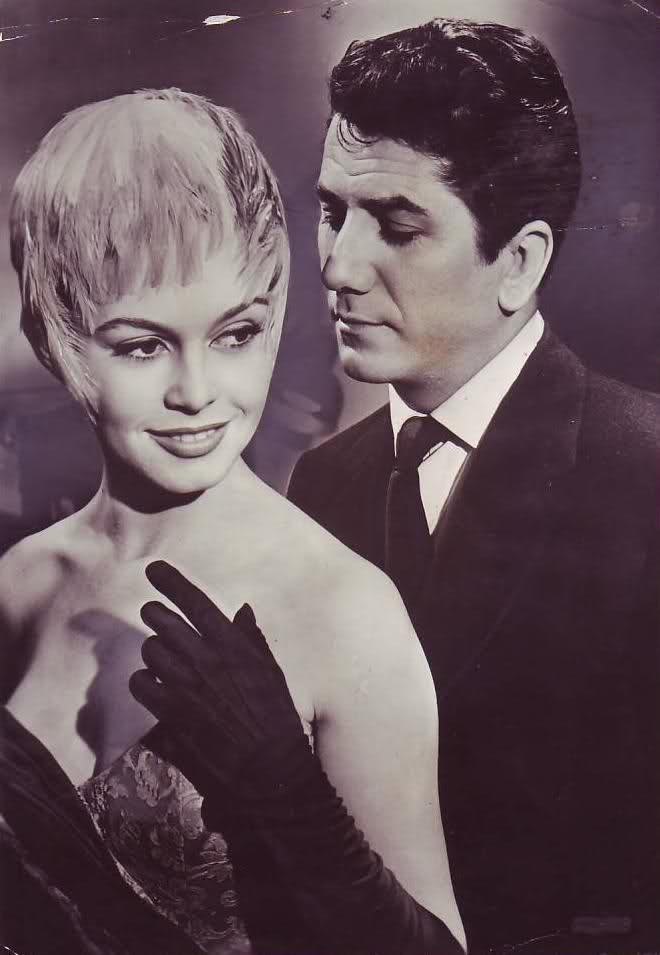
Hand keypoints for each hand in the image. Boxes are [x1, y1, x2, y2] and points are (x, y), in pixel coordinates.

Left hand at [129, 561, 307, 795]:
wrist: (266, 768)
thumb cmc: (275, 718)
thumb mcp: (271, 671)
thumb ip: (250, 638)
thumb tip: (241, 610)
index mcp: (233, 645)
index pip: (196, 602)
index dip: (172, 582)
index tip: (154, 569)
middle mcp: (206, 659)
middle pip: (163, 621)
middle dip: (156, 616)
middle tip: (155, 618)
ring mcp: (185, 686)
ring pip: (150, 650)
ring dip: (154, 653)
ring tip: (166, 663)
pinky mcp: (169, 712)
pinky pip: (140, 683)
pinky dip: (144, 683)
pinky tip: (156, 689)